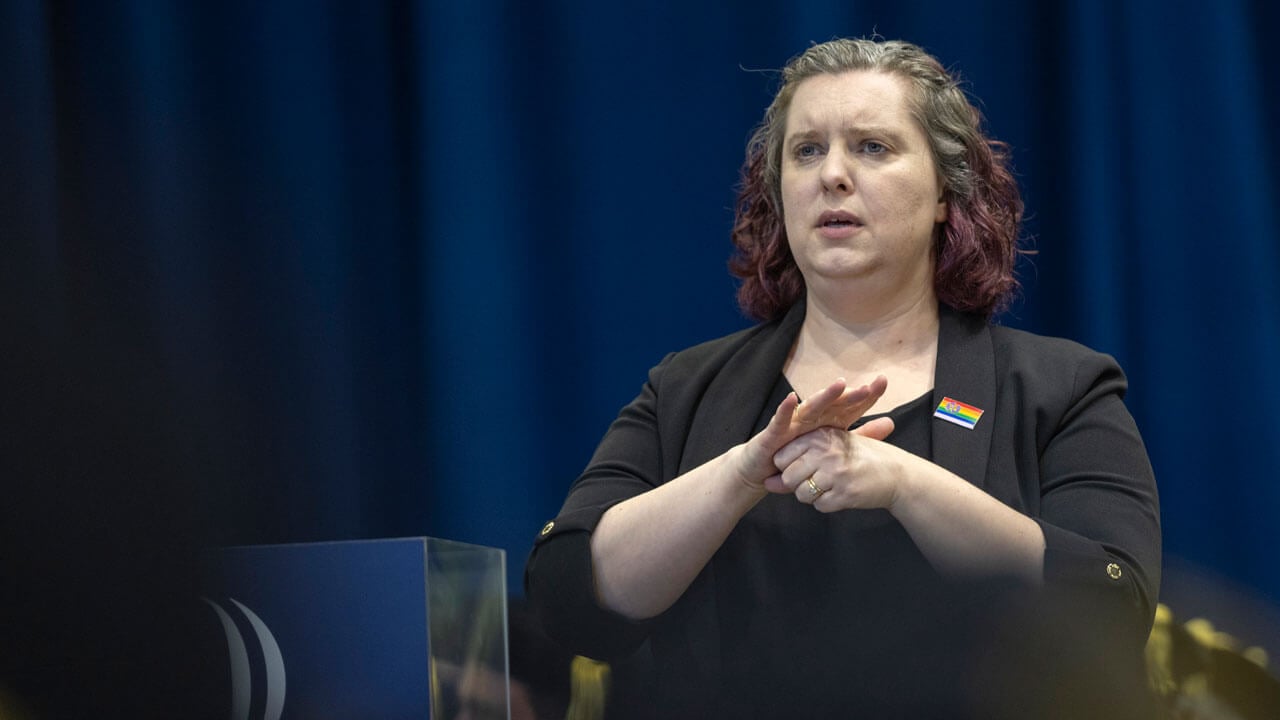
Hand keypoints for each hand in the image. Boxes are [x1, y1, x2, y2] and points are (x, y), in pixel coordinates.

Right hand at [729, 376, 887, 490]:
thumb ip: (861, 436)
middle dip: (849, 395)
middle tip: (867, 387)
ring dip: (824, 397)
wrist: (766, 473)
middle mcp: (812, 418)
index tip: (883, 381)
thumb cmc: (800, 458)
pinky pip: (780, 421)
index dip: (866, 395)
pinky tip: (792, 398)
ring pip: (810, 408)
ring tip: (838, 386)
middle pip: (833, 404)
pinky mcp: (774, 433)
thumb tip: (891, 423)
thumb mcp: (836, 448)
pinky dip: (786, 410)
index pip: (849, 406)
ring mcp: (793, 424)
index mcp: (828, 421)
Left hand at [764, 416, 901, 511]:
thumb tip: (767, 483)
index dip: (788, 468)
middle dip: (798, 484)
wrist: (897, 474)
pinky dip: (827, 504)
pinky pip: (820, 506)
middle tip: (819, 480)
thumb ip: (797, 463)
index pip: (781, 457)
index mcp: (820, 436)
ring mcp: (835, 473)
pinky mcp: (845, 493)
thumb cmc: (861, 458)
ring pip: (802, 494)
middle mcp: (825, 452)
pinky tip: (841, 493)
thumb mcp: (830, 449)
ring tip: (831, 486)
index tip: (804, 468)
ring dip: (813, 496)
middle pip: (789, 477)